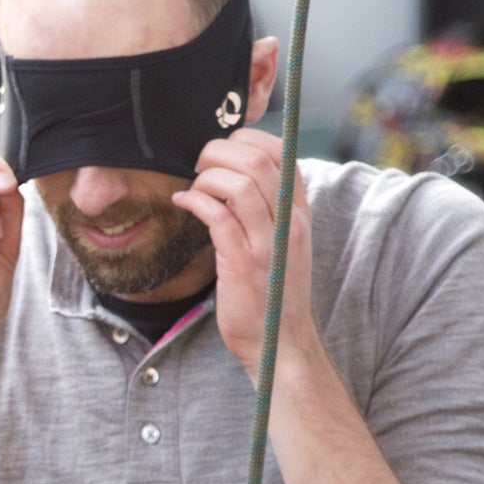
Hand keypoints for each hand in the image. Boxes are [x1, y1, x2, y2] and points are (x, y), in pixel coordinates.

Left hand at [170, 129, 319, 379]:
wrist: (280, 344)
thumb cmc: (274, 293)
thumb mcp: (282, 244)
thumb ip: (267, 211)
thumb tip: (234, 178)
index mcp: (300, 211)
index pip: (283, 152)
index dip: (247, 139)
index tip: (222, 151)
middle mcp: (290, 221)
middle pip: (259, 159)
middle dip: (220, 151)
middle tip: (199, 164)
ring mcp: (268, 242)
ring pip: (240, 183)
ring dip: (206, 176)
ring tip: (192, 186)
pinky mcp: (243, 263)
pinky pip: (218, 216)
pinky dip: (195, 201)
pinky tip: (182, 203)